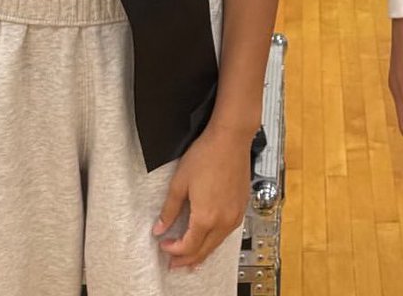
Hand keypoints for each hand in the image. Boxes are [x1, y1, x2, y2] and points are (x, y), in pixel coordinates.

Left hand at [154, 123, 250, 269]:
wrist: (230, 138)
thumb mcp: (180, 182)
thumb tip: (160, 228)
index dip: (174, 249)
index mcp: (206, 217)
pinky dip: (215, 240)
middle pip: (204, 251)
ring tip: (190, 257)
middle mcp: (224, 220)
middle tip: (175, 263)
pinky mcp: (242, 207)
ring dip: (202, 252)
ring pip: (217, 244)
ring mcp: (235, 214)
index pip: (188, 246)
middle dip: (187, 259)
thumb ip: (169, 209)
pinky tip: (209, 237)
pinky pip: (228, 232)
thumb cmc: (207, 154)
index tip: (164, 245)